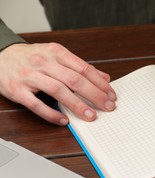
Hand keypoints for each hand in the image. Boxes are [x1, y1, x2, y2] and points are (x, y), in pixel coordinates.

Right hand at [0, 42, 116, 124]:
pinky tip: (64, 121)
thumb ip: (80, 67)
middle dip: (95, 95)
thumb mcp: (56, 56)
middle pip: (74, 80)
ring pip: (58, 91)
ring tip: (91, 115)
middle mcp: (44, 62)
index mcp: (56, 52)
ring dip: (77, 105)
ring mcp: (29, 76)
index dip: (100, 83)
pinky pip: (36, 105)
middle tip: (108, 106)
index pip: (84, 68)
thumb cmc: (31, 58)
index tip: (111, 95)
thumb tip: (105, 78)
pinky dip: (51, 114)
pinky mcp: (17, 90)